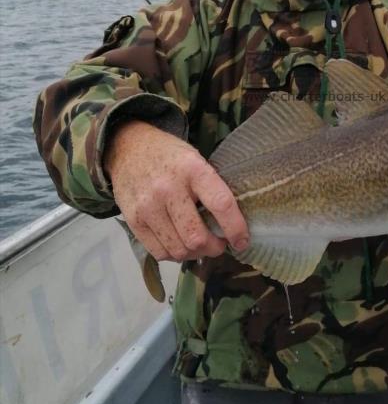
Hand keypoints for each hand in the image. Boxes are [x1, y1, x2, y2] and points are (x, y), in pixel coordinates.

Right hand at [104, 120, 248, 262]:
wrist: (129, 148)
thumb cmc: (170, 156)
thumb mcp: (196, 160)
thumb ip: (212, 188)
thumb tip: (231, 225)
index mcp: (193, 169)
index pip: (221, 204)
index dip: (235, 228)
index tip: (242, 242)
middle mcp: (168, 189)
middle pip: (197, 237)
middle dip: (214, 248)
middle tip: (219, 244)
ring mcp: (148, 207)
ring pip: (179, 250)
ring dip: (196, 254)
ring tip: (200, 245)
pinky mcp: (133, 221)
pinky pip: (160, 253)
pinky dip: (175, 255)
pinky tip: (181, 244)